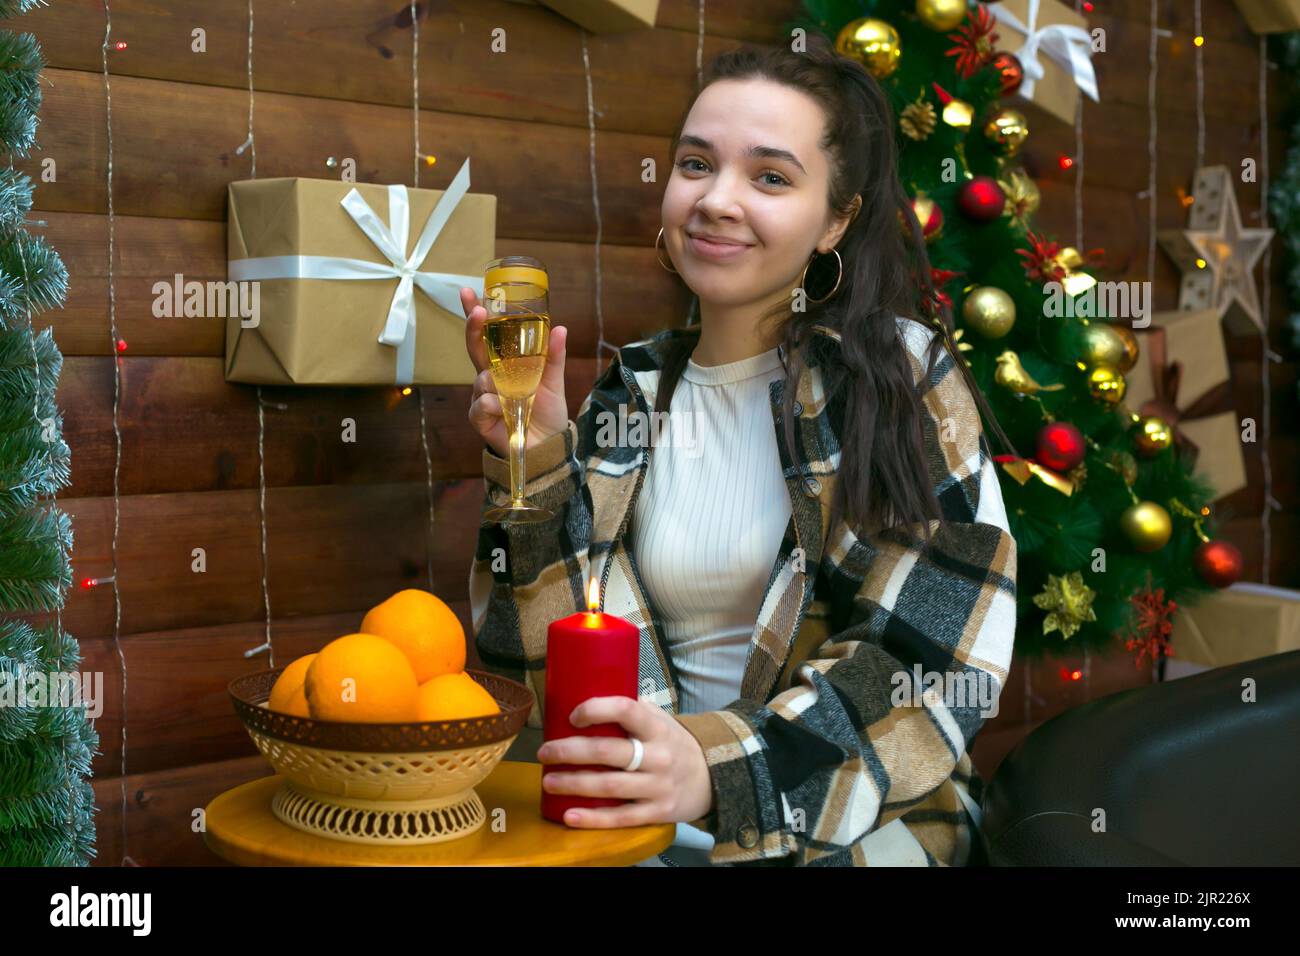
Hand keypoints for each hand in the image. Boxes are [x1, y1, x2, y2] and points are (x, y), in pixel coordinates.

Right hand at [461, 286, 569, 459]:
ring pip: (479, 379)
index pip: (487, 336)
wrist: (548, 446)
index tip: (470, 292)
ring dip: (492, 381)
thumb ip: (554, 357)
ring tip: (509, 394)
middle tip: (478, 313)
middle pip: (474, 348)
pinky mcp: (480, 418)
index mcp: (505, 365)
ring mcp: (483, 397)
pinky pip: (480, 405)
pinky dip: (492, 405)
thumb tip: (560, 328)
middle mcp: (490, 378)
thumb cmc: (546, 412)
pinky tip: (503, 411)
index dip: (476, 315)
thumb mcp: (554, 382)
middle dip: (472, 328)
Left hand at [536, 696, 714, 828]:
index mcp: (657, 727)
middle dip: (570, 752)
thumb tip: (586, 694)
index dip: (595, 710)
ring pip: (610, 786)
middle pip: (608, 752)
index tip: (572, 716)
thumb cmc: (673, 743)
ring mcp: (658, 786)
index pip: (625, 710)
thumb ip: (631, 710)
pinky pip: (621, 817)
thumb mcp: (660, 720)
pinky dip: (593, 818)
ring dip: (574, 784)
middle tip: (544, 752)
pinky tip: (569, 815)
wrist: (712, 777)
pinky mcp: (657, 812)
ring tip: (549, 781)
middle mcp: (658, 756)